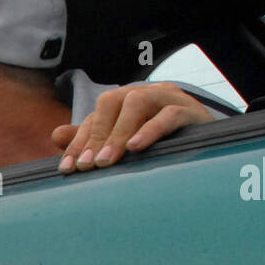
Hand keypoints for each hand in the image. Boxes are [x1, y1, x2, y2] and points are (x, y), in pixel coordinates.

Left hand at [54, 82, 211, 173]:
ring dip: (118, 133)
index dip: (78, 142)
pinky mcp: (189, 110)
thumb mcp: (124, 143)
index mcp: (123, 102)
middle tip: (87, 166)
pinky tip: (136, 147)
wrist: (208, 143)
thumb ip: (92, 139)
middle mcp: (142, 94)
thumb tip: (55, 135)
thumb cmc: (161, 144)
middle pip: (111, 103)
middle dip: (96, 136)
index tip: (67, 169)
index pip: (94, 117)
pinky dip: (150, 130)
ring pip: (137, 103)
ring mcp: (166, 98)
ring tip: (108, 160)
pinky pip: (168, 114)